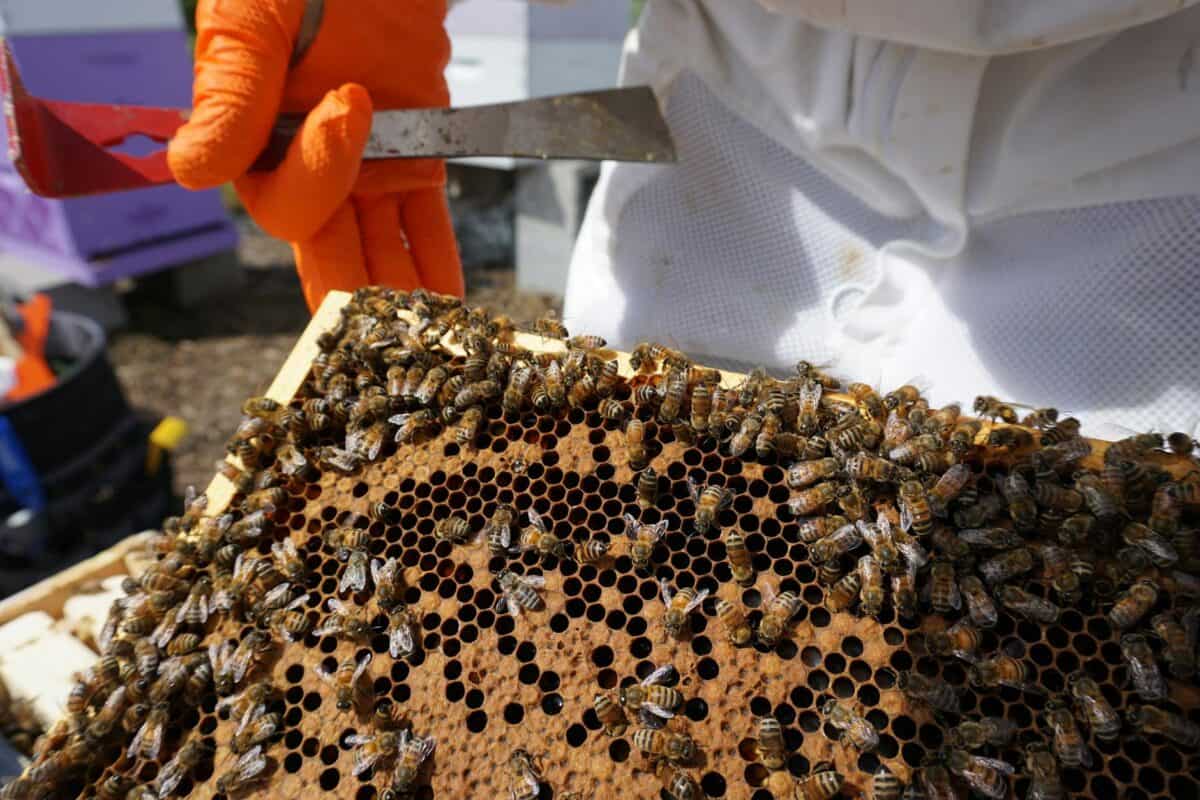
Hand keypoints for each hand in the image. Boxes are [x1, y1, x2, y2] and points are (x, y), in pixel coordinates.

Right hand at [168, 0, 463, 310]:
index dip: (319, 171)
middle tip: (390, 339)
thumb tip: (191, 168)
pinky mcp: (414, 162)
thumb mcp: (253, 20)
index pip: (287, 200)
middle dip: (360, 297)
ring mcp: (364, 172)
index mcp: (255, 145)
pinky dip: (439, 262)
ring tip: (433, 342)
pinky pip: (425, 224)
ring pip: (381, 250)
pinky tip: (452, 306)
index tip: (349, 103)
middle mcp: (305, 171)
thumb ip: (232, 92)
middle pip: (330, 251)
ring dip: (406, 296)